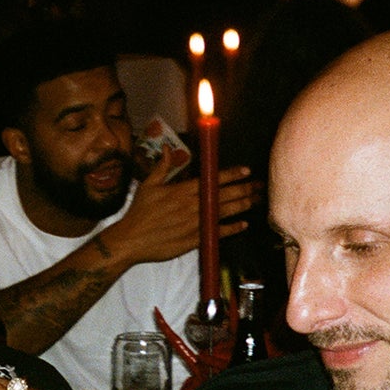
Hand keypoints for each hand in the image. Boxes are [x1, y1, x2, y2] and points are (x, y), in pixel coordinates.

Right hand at [108, 155, 260, 265]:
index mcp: (183, 190)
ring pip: (226, 212)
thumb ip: (161, 167)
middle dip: (245, 188)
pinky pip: (219, 232)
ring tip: (256, 199)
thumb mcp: (147, 185)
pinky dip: (232, 228)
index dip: (232, 174)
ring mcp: (196, 223)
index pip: (214, 179)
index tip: (246, 170)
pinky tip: (243, 224)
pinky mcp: (195, 240)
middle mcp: (193, 205)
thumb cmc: (139, 213)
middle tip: (258, 185)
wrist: (131, 240)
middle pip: (225, 195)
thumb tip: (165, 149)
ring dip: (243, 205)